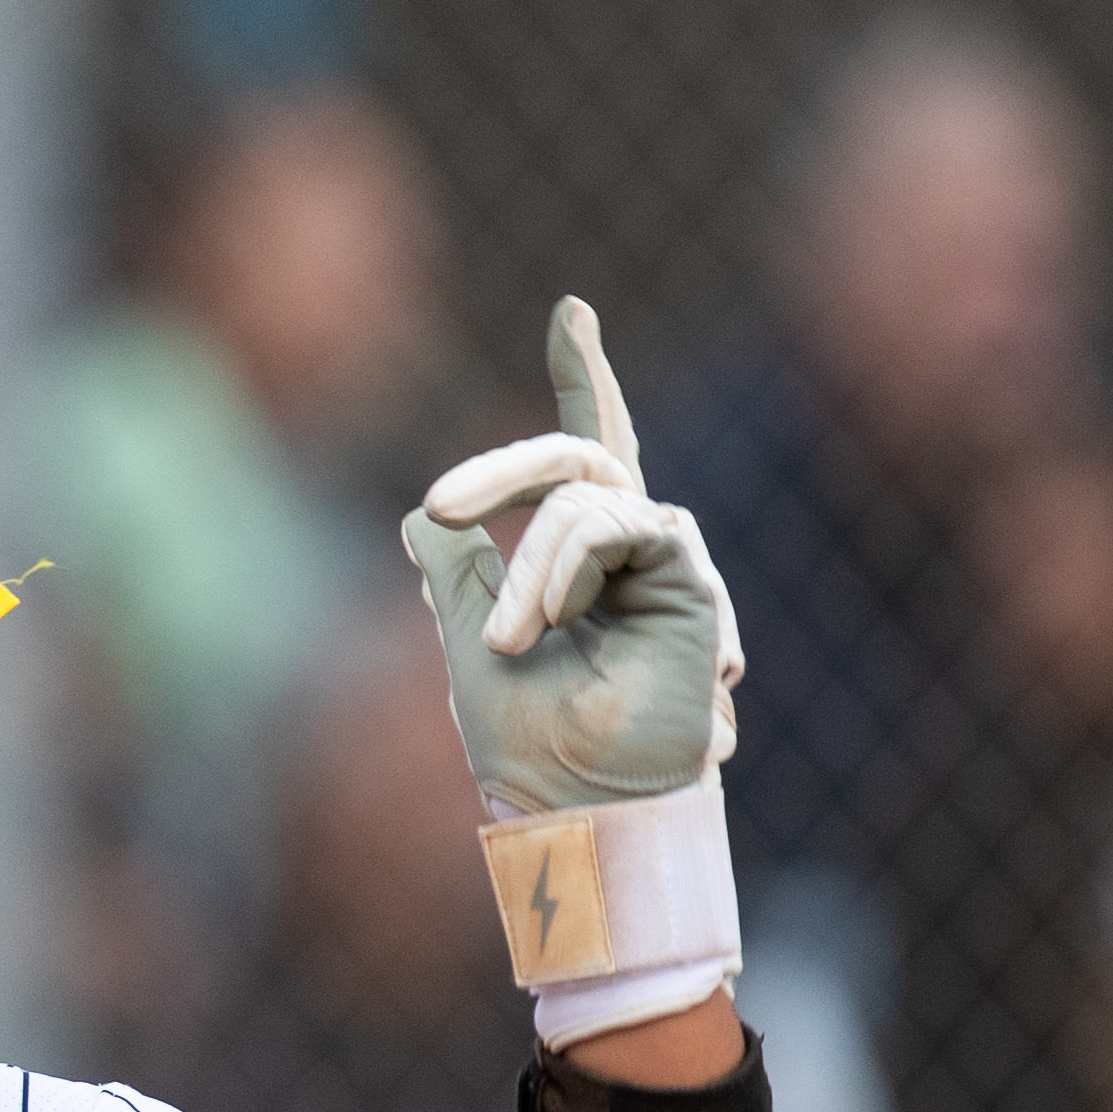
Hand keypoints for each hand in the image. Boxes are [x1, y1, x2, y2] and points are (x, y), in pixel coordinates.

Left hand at [399, 297, 742, 810]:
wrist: (573, 801)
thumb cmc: (524, 744)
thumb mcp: (469, 636)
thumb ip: (455, 567)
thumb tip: (424, 516)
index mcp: (577, 564)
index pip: (579, 458)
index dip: (583, 379)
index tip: (572, 310)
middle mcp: (628, 554)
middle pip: (580, 454)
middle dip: (506, 464)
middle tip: (444, 505)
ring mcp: (663, 560)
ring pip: (583, 494)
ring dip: (527, 567)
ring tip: (506, 643)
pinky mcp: (688, 574)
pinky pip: (617, 521)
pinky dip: (563, 565)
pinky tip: (549, 626)